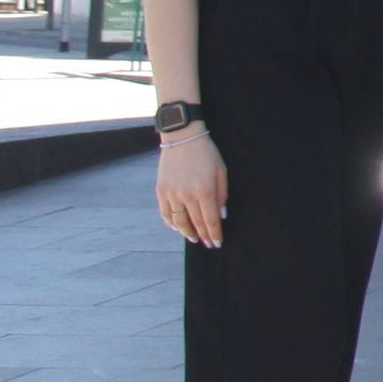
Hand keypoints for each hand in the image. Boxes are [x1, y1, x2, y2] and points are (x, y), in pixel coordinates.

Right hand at [155, 126, 226, 246]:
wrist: (182, 137)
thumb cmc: (206, 152)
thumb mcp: (221, 171)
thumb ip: (221, 195)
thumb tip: (220, 215)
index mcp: (204, 190)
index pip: (210, 220)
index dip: (214, 233)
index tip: (217, 243)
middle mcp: (187, 195)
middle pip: (196, 222)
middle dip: (204, 235)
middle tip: (208, 244)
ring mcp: (172, 194)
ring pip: (179, 221)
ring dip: (187, 232)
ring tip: (194, 238)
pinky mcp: (161, 191)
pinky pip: (166, 213)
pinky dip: (172, 223)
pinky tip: (178, 227)